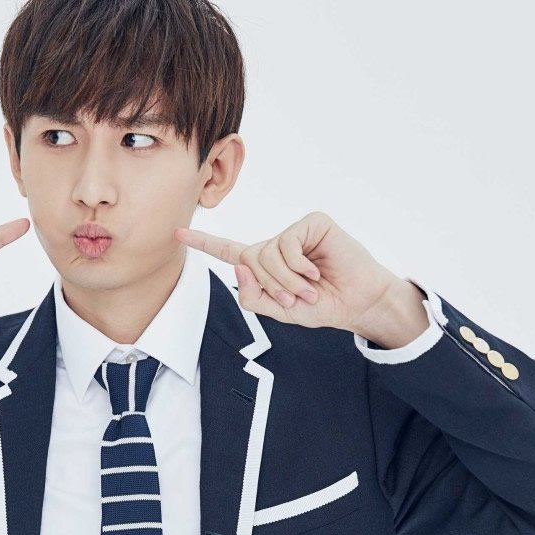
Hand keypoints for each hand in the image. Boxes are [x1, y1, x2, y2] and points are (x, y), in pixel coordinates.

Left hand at [174, 210, 400, 334]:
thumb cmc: (321, 306)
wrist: (356, 303)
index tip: (178, 232)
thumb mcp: (279, 311)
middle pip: (249, 260)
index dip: (204, 243)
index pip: (229, 252)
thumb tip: (239, 268)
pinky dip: (299, 266)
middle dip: (271, 287)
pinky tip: (316, 272)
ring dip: (288, 280)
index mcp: (264, 266)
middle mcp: (276, 245)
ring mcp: (294, 232)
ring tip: (309, 288)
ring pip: (267, 254)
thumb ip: (253, 296)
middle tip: (296, 298)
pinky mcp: (312, 223)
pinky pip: (288, 244)